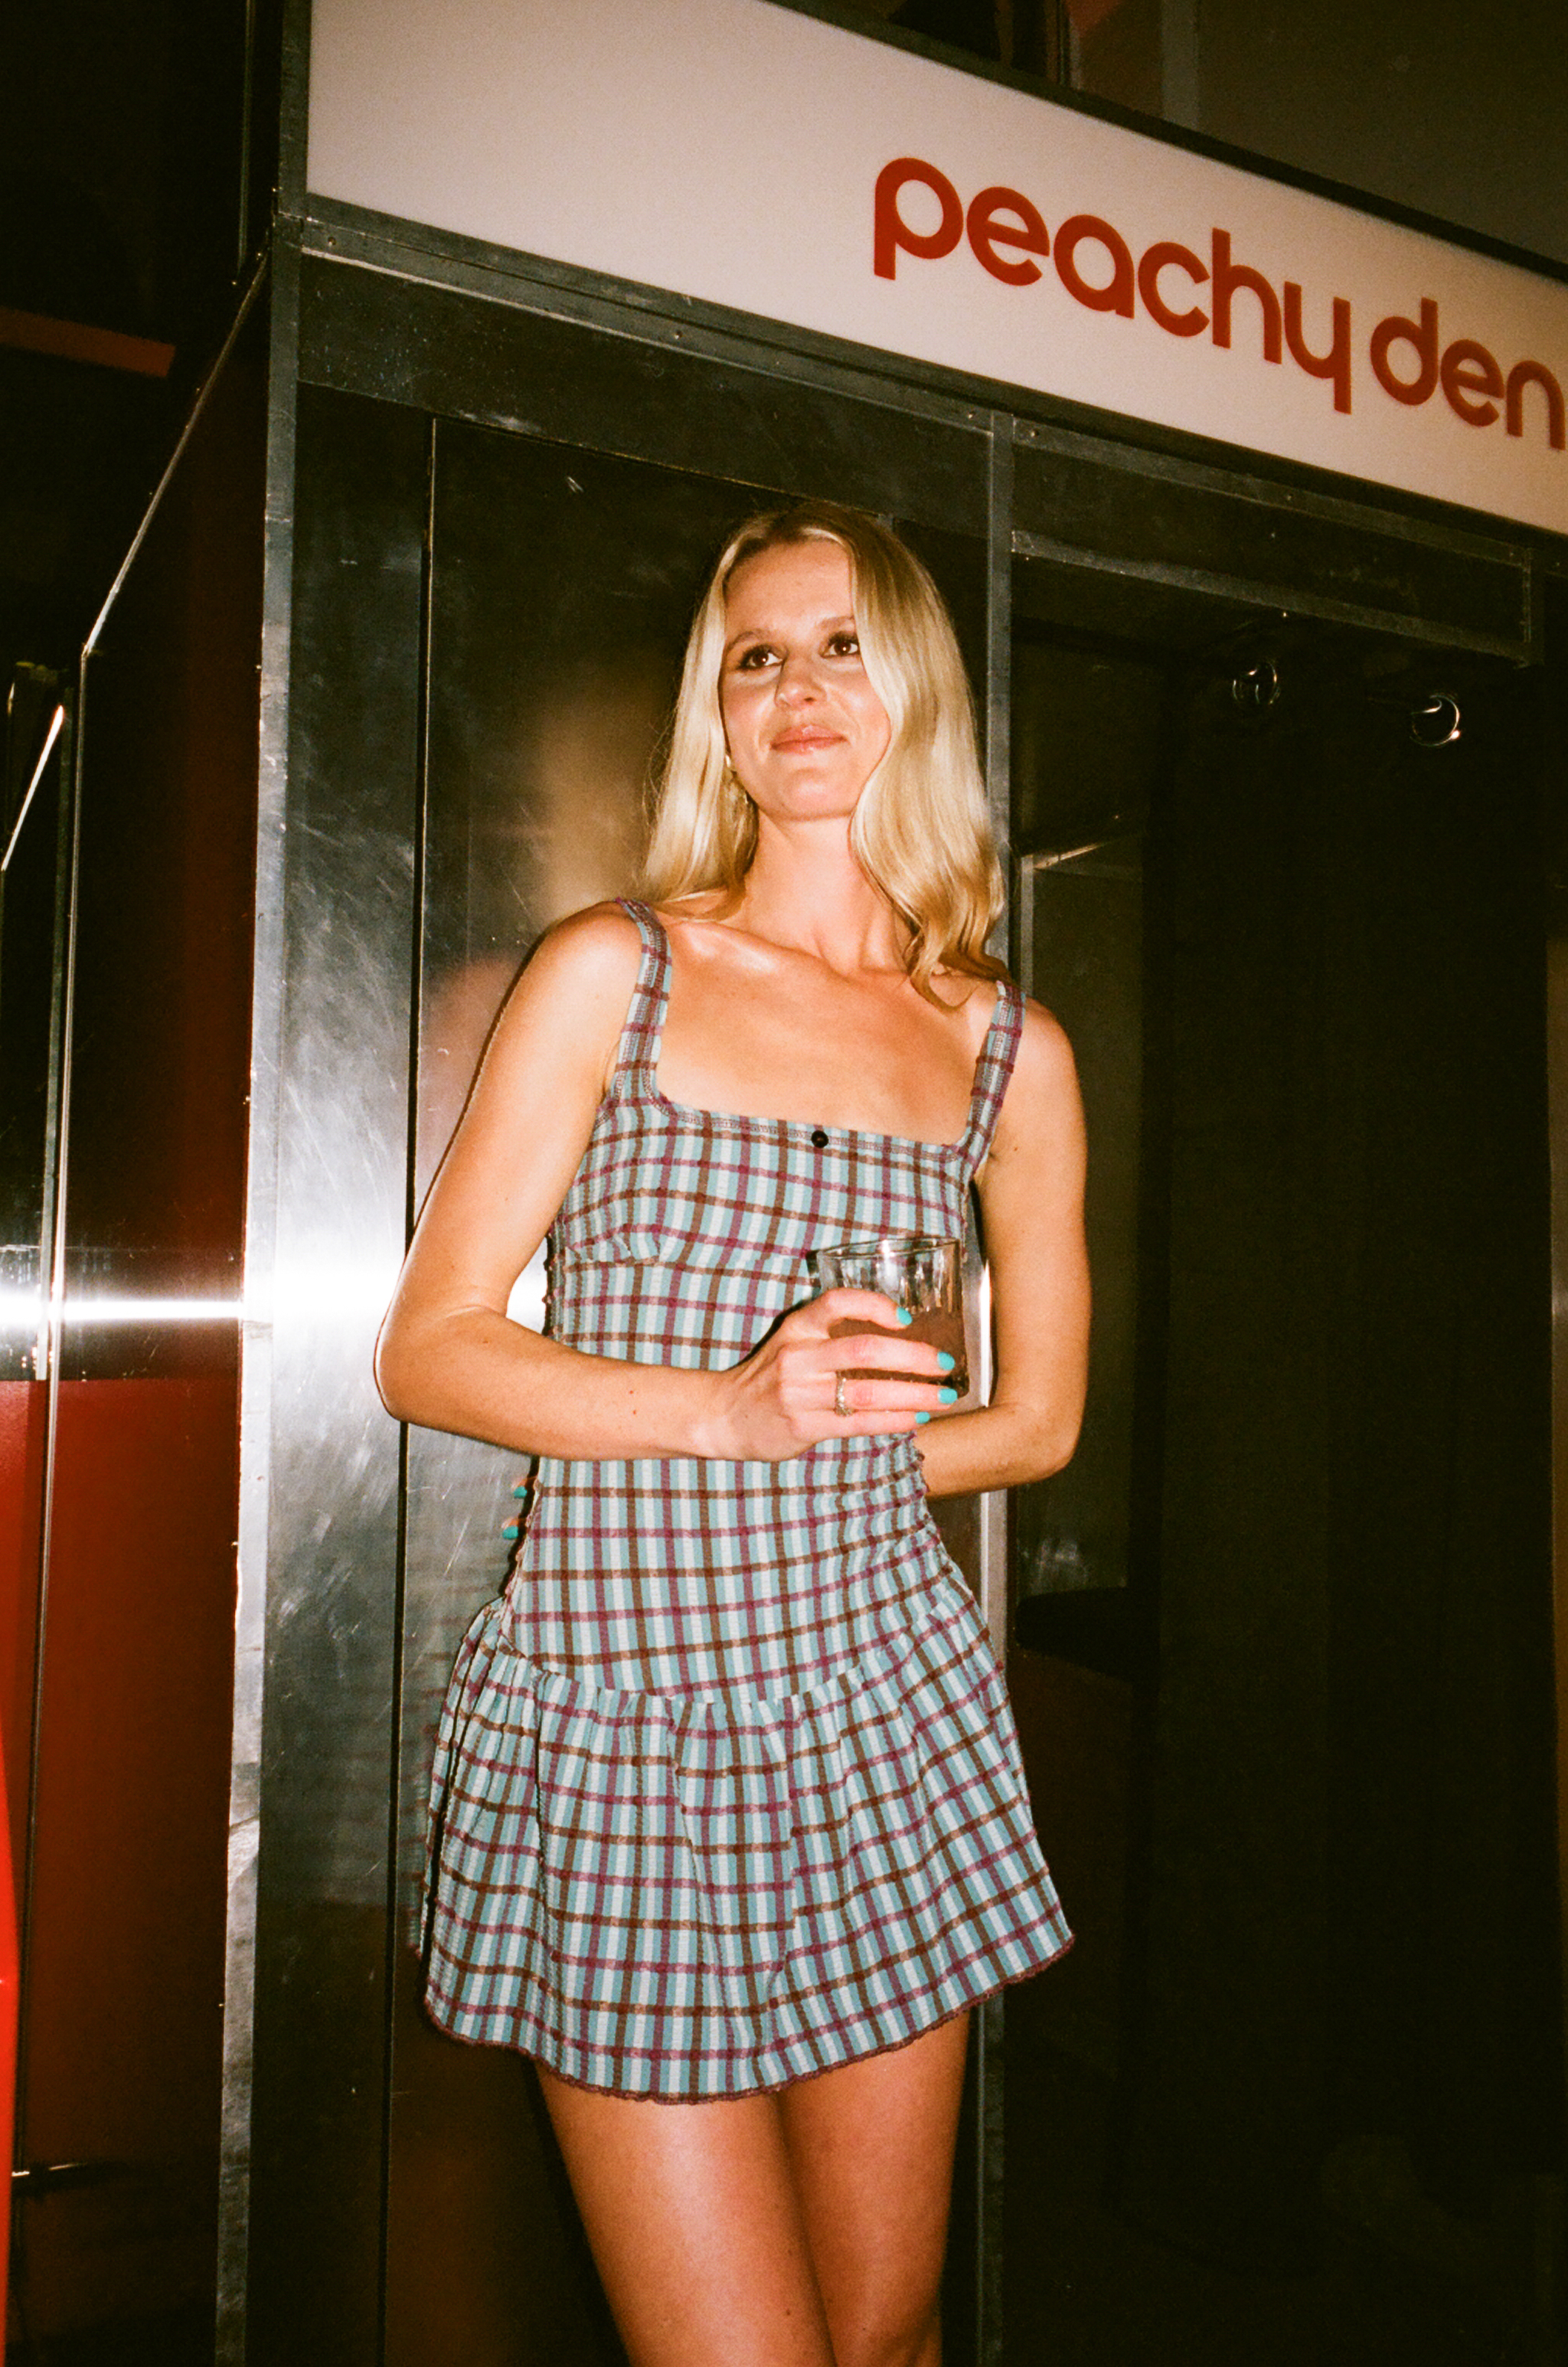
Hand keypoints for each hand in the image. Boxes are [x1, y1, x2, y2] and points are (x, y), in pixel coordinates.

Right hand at [695, 1288, 954, 1462]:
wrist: (724, 1415)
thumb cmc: (771, 1377)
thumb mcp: (793, 1343)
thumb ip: (833, 1337)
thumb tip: (899, 1339)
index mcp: (797, 1328)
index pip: (836, 1303)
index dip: (875, 1305)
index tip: (907, 1318)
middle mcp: (798, 1356)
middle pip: (864, 1350)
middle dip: (912, 1357)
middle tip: (944, 1363)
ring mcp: (799, 1393)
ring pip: (867, 1392)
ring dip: (913, 1394)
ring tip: (944, 1396)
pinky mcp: (803, 1426)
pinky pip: (858, 1424)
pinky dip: (894, 1420)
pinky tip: (917, 1418)